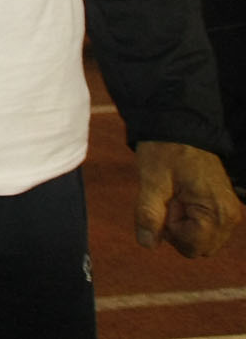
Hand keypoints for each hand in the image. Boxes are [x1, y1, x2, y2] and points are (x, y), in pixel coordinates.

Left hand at [134, 140, 241, 257]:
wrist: (180, 129)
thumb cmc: (166, 152)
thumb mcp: (151, 181)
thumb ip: (149, 214)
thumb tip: (147, 244)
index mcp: (217, 212)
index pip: (191, 247)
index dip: (170, 230)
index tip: (167, 202)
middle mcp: (230, 217)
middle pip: (197, 248)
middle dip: (177, 231)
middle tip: (170, 199)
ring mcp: (229, 213)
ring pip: (201, 241)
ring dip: (183, 226)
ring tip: (177, 196)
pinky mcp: (223, 208)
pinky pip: (204, 229)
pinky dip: (189, 220)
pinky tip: (183, 197)